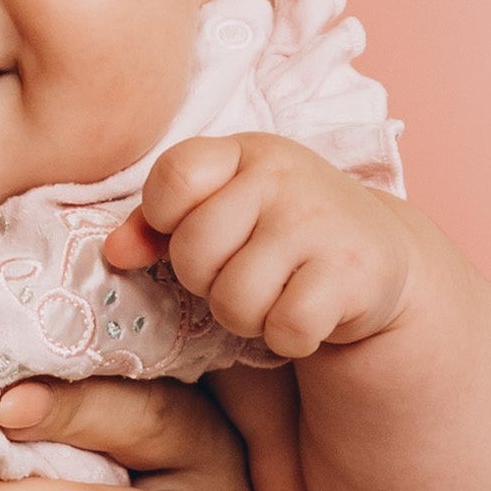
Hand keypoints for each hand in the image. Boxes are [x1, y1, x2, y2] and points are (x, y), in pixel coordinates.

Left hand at [107, 133, 412, 362]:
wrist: (376, 259)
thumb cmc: (280, 234)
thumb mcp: (224, 211)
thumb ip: (160, 225)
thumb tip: (115, 253)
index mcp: (244, 151)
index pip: (174, 178)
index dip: (166, 222)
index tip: (190, 234)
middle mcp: (283, 175)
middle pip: (194, 253)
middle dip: (208, 282)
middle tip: (245, 274)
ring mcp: (320, 221)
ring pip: (235, 300)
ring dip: (249, 318)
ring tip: (275, 296)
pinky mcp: (352, 273)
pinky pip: (284, 328)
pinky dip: (289, 339)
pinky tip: (308, 317)